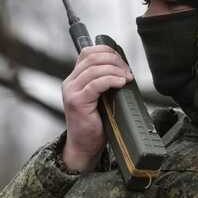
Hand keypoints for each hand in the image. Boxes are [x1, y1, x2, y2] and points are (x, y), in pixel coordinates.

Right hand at [61, 45, 132, 171]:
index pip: (87, 52)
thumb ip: (105, 82)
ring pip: (95, 69)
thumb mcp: (101, 97)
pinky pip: (96, 83)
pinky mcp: (77, 102)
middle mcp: (70, 82)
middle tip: (127, 71)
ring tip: (127, 78)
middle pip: (92, 57)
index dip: (106, 51)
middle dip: (114, 60)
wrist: (84, 146)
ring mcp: (72, 92)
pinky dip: (111, 80)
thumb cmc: (95, 123)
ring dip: (115, 70)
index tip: (122, 61)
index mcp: (75, 79)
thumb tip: (124, 68)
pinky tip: (121, 83)